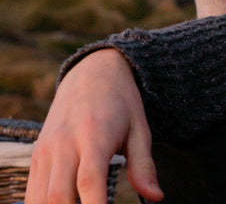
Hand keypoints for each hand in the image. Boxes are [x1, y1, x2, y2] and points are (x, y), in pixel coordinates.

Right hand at [25, 49, 162, 203]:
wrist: (92, 71)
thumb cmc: (121, 101)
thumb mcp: (139, 128)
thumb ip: (144, 165)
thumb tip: (156, 198)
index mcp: (95, 135)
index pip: (90, 180)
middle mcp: (65, 143)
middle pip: (59, 196)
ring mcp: (47, 150)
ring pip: (41, 199)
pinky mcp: (37, 155)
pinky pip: (32, 192)